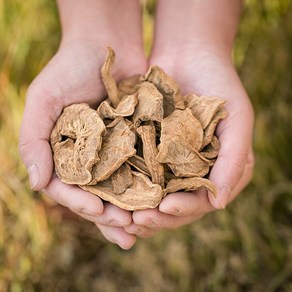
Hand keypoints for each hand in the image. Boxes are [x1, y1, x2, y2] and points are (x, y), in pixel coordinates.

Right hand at [19, 38, 146, 248]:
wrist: (107, 44)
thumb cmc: (70, 68)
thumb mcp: (44, 99)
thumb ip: (34, 141)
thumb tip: (37, 184)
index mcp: (64, 154)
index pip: (69, 189)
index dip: (81, 202)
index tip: (98, 211)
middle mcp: (89, 158)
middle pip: (98, 196)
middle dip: (111, 217)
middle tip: (128, 232)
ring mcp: (113, 153)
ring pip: (122, 190)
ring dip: (133, 210)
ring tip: (145, 227)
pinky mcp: (137, 143)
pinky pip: (143, 170)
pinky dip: (150, 187)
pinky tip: (161, 201)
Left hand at [125, 49, 253, 237]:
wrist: (189, 54)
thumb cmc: (219, 85)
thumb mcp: (238, 120)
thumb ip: (235, 160)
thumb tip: (219, 205)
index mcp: (217, 171)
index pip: (201, 201)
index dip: (184, 210)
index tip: (165, 209)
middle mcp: (192, 172)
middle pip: (174, 205)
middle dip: (157, 216)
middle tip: (137, 221)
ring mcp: (168, 163)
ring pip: (152, 195)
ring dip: (137, 208)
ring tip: (121, 215)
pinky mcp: (147, 151)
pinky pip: (135, 172)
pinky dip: (125, 184)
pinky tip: (111, 191)